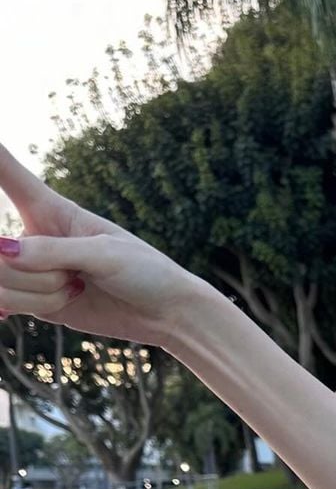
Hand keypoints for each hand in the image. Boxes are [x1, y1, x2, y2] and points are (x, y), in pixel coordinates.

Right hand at [0, 140, 198, 347]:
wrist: (166, 315)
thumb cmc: (145, 271)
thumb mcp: (105, 253)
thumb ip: (55, 252)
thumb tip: (6, 251)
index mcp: (52, 209)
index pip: (8, 174)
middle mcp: (36, 236)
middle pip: (0, 249)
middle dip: (29, 272)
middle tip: (72, 279)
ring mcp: (33, 270)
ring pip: (2, 279)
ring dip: (38, 292)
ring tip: (75, 290)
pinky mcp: (37, 300)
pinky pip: (10, 303)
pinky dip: (30, 305)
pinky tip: (41, 305)